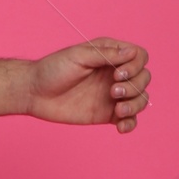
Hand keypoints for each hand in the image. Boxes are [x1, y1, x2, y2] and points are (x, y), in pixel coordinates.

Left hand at [27, 39, 150, 132]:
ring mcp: (113, 94)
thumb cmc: (53, 69)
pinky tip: (120, 126)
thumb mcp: (78, 56)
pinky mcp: (107, 114)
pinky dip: (131, 123)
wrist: (34, 93)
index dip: (136, 66)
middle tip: (113, 92)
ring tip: (118, 110)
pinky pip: (129, 119)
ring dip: (136, 105)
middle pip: (144, 78)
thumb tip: (132, 52)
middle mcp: (115, 73)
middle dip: (135, 86)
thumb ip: (106, 54)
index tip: (117, 74)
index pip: (140, 56)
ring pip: (141, 99)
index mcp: (110, 54)